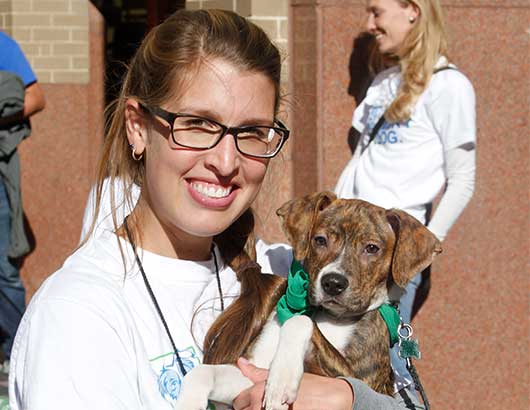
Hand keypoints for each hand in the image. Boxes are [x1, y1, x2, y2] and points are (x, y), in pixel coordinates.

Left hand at [232, 358, 353, 409]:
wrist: (328, 398)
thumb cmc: (304, 385)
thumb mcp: (278, 375)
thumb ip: (256, 372)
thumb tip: (240, 362)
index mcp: (259, 392)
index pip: (238, 402)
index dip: (243, 401)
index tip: (248, 401)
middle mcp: (262, 407)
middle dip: (249, 409)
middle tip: (262, 404)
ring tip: (272, 406)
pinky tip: (279, 409)